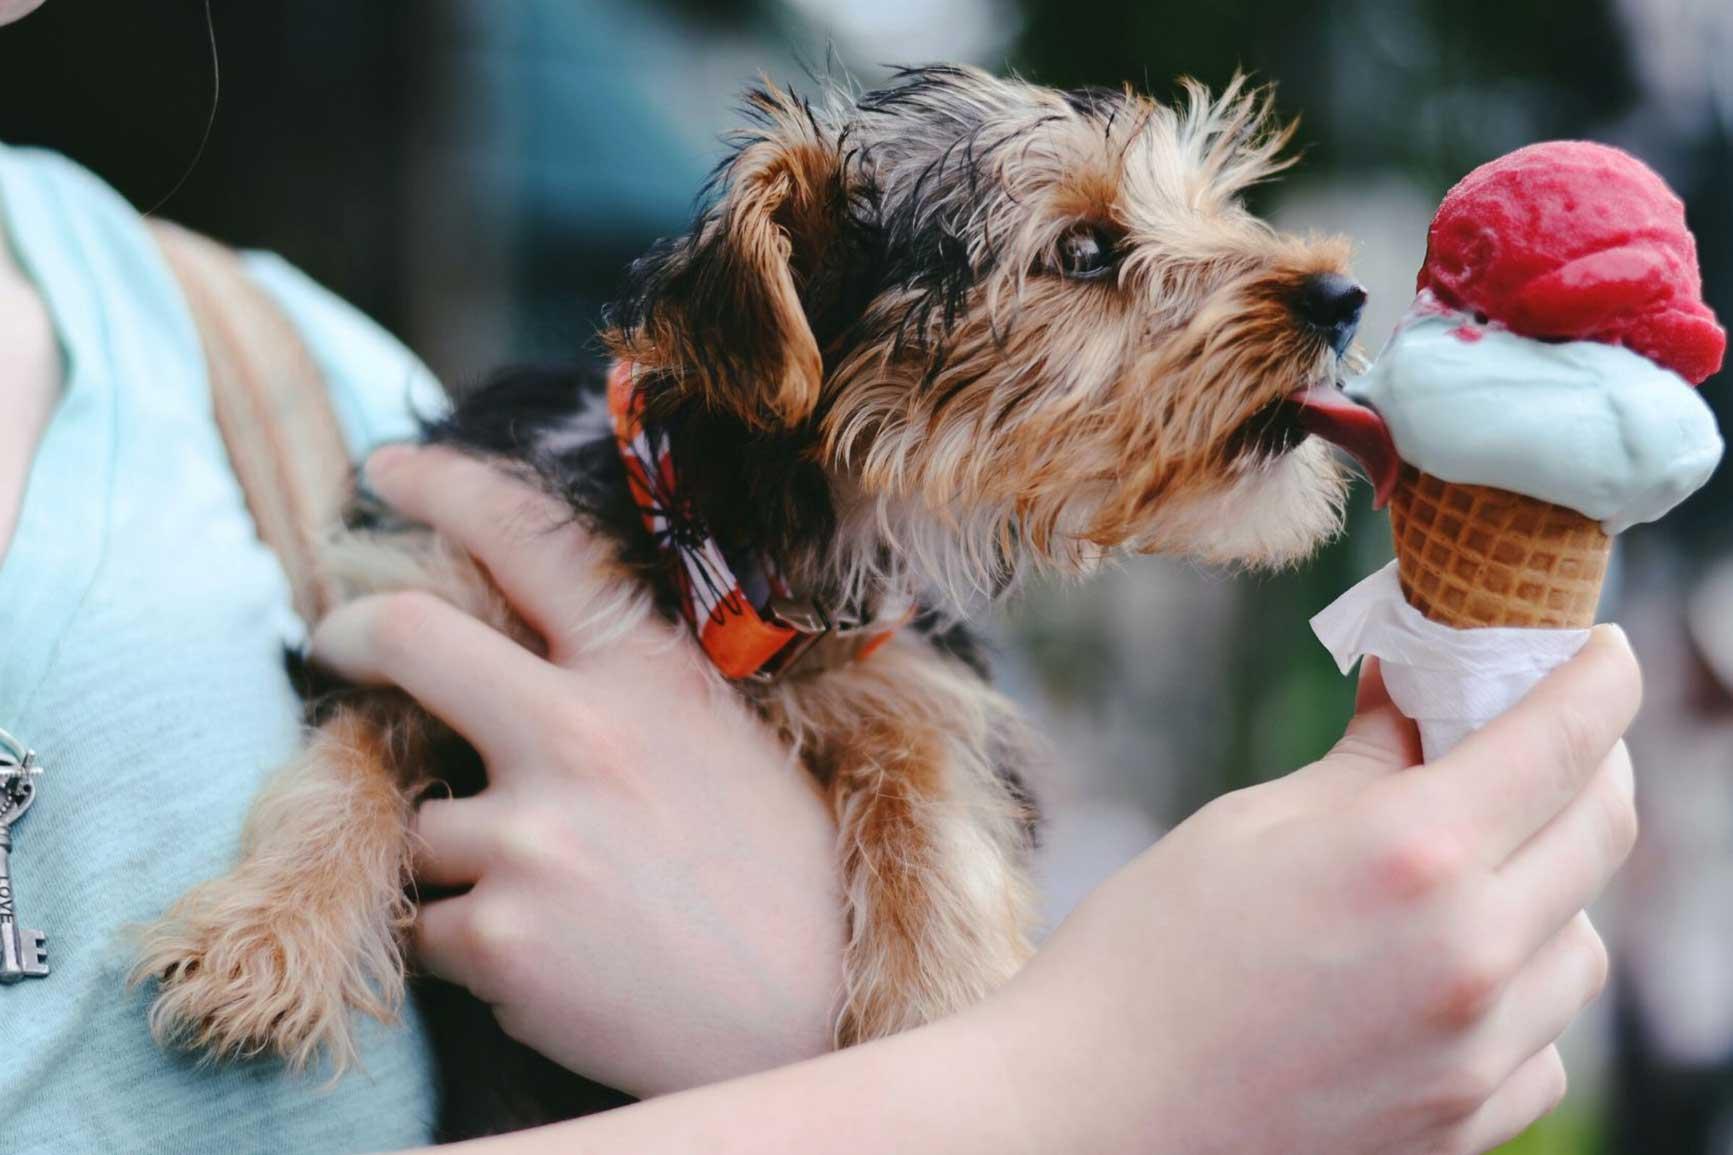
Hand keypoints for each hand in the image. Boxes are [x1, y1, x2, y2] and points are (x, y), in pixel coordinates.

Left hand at [312, 445, 843, 1097]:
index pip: (531, 540)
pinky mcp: (498, 935)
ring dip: (459, 861)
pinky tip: (556, 963)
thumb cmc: (786, 877)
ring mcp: (532, 834)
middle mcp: (580, 733)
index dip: (444, 486)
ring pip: (420, 823)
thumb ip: (628, 692)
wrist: (815, 1017)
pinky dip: (467, 949)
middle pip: (410, 636)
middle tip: (329, 642)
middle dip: (348, 633)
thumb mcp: (725, 742)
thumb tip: (527, 662)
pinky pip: (427, 928)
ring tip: (558, 905)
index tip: (386, 470)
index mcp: (648, 675)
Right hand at [981, 636, 1638, 1154]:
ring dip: (1550, 885)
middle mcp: (1471, 955)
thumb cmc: (1144, 958)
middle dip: (1587, 764)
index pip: (1563, 738)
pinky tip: (1441, 973)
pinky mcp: (1463, 1127)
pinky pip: (1543, 1041)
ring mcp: (1476, 1055)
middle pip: (1602, 830)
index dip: (1598, 675)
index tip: (1600, 650)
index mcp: (1412, 854)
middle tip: (1539, 737)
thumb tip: (1415, 692)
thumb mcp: (1246, 827)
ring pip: (1581, 943)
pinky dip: (1517, 993)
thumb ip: (1361, 762)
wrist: (1088, 1118)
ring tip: (1469, 869)